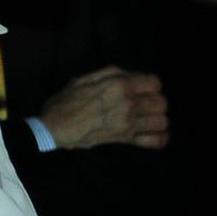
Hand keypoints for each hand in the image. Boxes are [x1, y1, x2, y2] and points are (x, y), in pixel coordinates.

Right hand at [37, 66, 167, 149]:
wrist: (54, 128)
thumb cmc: (67, 101)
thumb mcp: (87, 77)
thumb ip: (112, 73)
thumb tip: (131, 75)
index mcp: (120, 85)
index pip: (155, 83)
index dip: (150, 84)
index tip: (143, 88)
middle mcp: (128, 104)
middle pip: (162, 102)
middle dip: (156, 101)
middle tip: (146, 103)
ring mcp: (128, 124)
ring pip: (162, 121)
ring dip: (158, 119)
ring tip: (148, 118)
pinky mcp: (125, 140)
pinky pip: (155, 142)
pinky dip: (159, 139)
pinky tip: (153, 134)